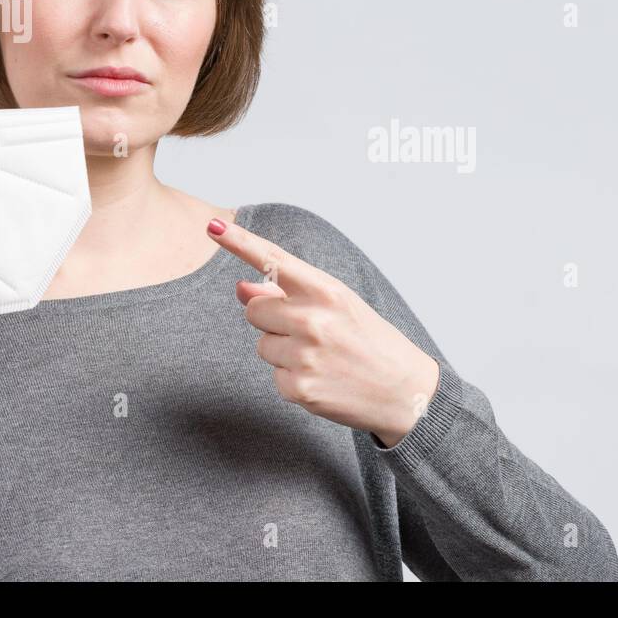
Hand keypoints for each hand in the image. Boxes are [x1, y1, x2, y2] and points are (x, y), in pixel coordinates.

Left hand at [208, 216, 439, 447]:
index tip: (213, 226)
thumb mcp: (339, 307)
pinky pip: (274, 376)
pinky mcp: (299, 388)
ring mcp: (305, 355)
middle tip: (310, 333)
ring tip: (321, 358)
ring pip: (262, 346)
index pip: (274, 260)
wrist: (404, 391)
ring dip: (283, 352)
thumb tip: (242, 288)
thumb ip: (290, 295)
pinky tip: (322, 379)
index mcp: (327, 291)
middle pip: (255, 311)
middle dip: (272, 320)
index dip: (239, 241)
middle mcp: (314, 320)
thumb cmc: (370, 342)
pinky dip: (292, 379)